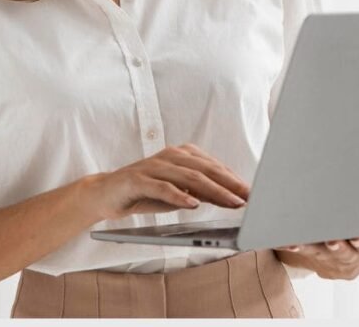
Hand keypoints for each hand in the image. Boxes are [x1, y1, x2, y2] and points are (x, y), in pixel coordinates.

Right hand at [79, 143, 251, 220]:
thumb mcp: (178, 194)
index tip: (252, 193)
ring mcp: (153, 166)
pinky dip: (179, 195)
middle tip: (248, 197)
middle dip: (230, 184)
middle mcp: (170, 156)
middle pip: (206, 169)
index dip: (234, 179)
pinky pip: (162, 186)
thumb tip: (231, 198)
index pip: (214, 166)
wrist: (105, 194)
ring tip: (230, 202)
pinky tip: (193, 204)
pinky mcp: (137, 179)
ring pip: (189, 177)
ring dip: (213, 190)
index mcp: (182, 155)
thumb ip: (201, 192)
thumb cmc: (145, 193)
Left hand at [273, 227, 358, 279]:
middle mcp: (353, 251)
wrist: (340, 262)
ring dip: (313, 244)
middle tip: (339, 238)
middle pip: (349, 248)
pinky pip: (297, 245)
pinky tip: (282, 236)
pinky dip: (289, 241)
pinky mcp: (310, 248)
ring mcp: (330, 252)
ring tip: (305, 237)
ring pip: (320, 249)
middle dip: (344, 244)